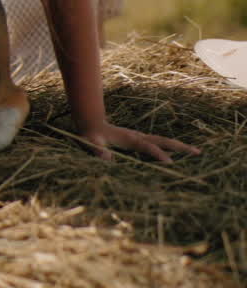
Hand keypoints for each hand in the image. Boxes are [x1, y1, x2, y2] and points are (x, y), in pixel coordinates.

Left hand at [79, 122, 200, 162]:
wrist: (91, 124)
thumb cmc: (90, 136)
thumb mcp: (89, 143)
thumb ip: (96, 150)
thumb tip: (106, 158)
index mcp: (129, 139)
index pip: (147, 147)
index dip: (158, 154)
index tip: (170, 163)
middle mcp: (138, 137)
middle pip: (162, 141)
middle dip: (179, 146)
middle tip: (197, 152)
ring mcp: (140, 138)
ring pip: (163, 141)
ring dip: (179, 146)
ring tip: (196, 152)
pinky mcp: (139, 141)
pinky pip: (158, 145)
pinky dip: (170, 148)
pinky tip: (179, 154)